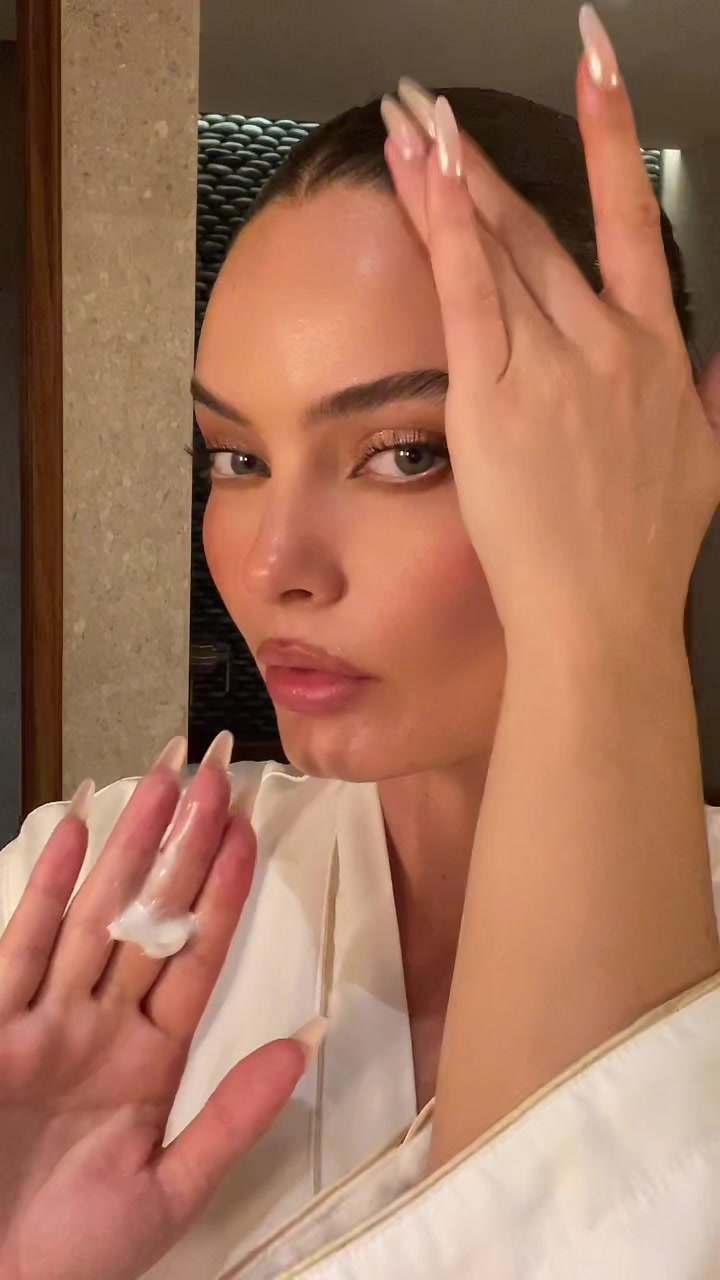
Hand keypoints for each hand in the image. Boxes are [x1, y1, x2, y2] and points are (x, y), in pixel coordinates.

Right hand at [0, 739, 313, 1279]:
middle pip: (151, 915)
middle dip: (183, 843)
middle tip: (212, 770)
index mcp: (150, 1059)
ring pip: (95, 913)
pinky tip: (78, 832)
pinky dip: (46, 888)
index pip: (197, 956)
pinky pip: (22, 946)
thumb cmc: (71, 1257)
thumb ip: (233, 1116)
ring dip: (128, 844)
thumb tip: (306, 1044)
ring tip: (160, 777)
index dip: (224, 894)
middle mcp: (102, 1023)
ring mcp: (47, 1018)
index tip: (249, 832)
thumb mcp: (169, 1191)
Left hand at [382, 33, 719, 649]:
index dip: (615, 138)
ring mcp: (553, 366)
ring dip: (450, 176)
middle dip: (484, 157)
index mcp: (658, 354)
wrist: (603, 610)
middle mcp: (608, 344)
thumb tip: (715, 364)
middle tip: (437, 101)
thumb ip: (706, 399)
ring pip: (499, 249)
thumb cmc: (645, 552)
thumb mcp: (705, 463)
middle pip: (542, 228)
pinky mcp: (496, 397)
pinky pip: (469, 292)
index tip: (597, 70)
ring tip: (410, 119)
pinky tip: (419, 173)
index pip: (638, 224)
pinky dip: (444, 227)